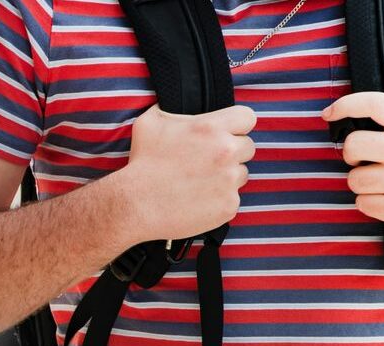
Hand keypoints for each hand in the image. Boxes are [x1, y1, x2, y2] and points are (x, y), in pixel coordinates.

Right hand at [119, 104, 257, 243]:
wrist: (135, 205)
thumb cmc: (141, 163)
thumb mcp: (149, 123)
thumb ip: (171, 108)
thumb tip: (176, 101)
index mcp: (211, 128)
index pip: (247, 118)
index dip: (237, 125)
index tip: (225, 133)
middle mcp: (226, 152)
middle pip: (247, 147)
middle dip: (231, 153)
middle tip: (207, 162)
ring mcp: (229, 181)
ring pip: (241, 174)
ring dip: (226, 177)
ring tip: (199, 183)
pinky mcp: (229, 205)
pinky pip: (232, 199)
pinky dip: (219, 200)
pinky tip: (197, 200)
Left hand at [322, 92, 383, 226]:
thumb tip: (349, 117)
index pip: (375, 104)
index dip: (347, 105)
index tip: (329, 114)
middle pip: (353, 145)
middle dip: (352, 155)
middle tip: (365, 160)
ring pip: (354, 179)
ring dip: (363, 183)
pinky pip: (362, 203)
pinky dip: (371, 204)